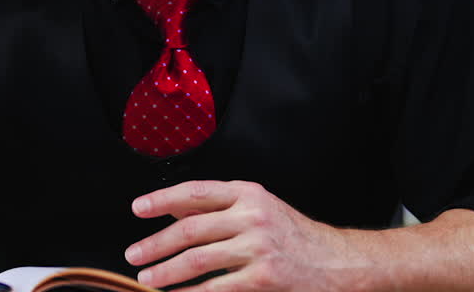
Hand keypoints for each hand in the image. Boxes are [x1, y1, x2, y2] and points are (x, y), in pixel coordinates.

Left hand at [125, 180, 362, 291]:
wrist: (339, 264)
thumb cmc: (296, 237)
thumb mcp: (261, 209)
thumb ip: (220, 208)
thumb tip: (174, 208)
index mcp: (249, 194)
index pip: (195, 192)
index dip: (162, 199)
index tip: (138, 208)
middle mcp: (252, 216)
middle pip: (190, 228)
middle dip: (155, 243)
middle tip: (134, 254)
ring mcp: (258, 248)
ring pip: (197, 259)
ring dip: (166, 271)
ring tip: (147, 278)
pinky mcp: (263, 278)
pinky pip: (216, 288)